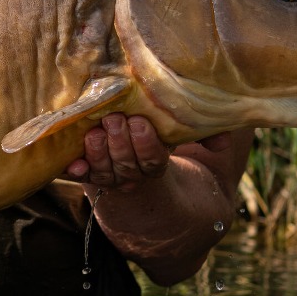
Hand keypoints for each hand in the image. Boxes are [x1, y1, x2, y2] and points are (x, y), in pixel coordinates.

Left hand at [62, 116, 250, 285]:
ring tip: (94, 131)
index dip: (146, 146)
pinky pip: (80, 176)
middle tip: (115, 119)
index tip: (141, 123)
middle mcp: (130, 176)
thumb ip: (204, 136)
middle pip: (126, 167)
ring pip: (103, 172)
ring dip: (98, 153)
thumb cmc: (157, 140)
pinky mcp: (86, 172)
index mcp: (155, 169)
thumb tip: (224, 143)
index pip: (153, 162)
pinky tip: (72, 161)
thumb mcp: (182, 138)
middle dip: (120, 144)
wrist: (130, 165)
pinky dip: (76, 169)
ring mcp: (106, 176)